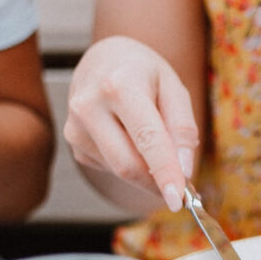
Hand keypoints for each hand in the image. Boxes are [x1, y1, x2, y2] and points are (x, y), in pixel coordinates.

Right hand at [65, 36, 198, 211]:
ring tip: (159, 150)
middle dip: (158, 183)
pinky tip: (132, 141)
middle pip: (128, 164)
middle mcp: (89, 106)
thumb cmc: (144, 73)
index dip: (164, 172)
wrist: (103, 60)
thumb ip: (183, 128)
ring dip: (147, 173)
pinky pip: (111, 168)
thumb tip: (185, 170)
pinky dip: (131, 165)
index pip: (146, 138)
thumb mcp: (174, 88)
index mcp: (119, 86)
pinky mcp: (75, 144)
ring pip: (120, 170)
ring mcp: (76, 127)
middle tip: (184, 189)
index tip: (178, 199)